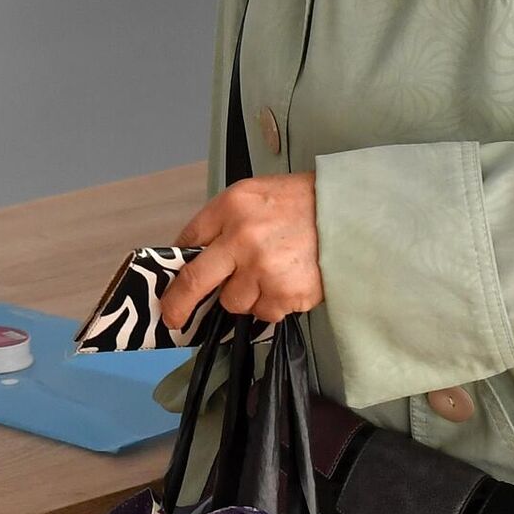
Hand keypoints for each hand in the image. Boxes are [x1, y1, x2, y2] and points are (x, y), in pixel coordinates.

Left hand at [164, 172, 322, 328]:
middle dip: (179, 304)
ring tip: (266, 275)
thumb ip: (219, 222)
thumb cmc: (296, 203)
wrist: (346, 215)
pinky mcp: (289, 294)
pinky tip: (284, 283)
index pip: (188, 242)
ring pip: (234, 303)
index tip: (166, 286)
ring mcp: (265, 270)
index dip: (174, 267)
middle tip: (172, 318)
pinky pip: (265, 313)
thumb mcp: (249, 195)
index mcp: (229, 208)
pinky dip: (271, 304)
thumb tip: (190, 254)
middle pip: (196, 281)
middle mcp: (242, 240)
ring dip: (244, 296)